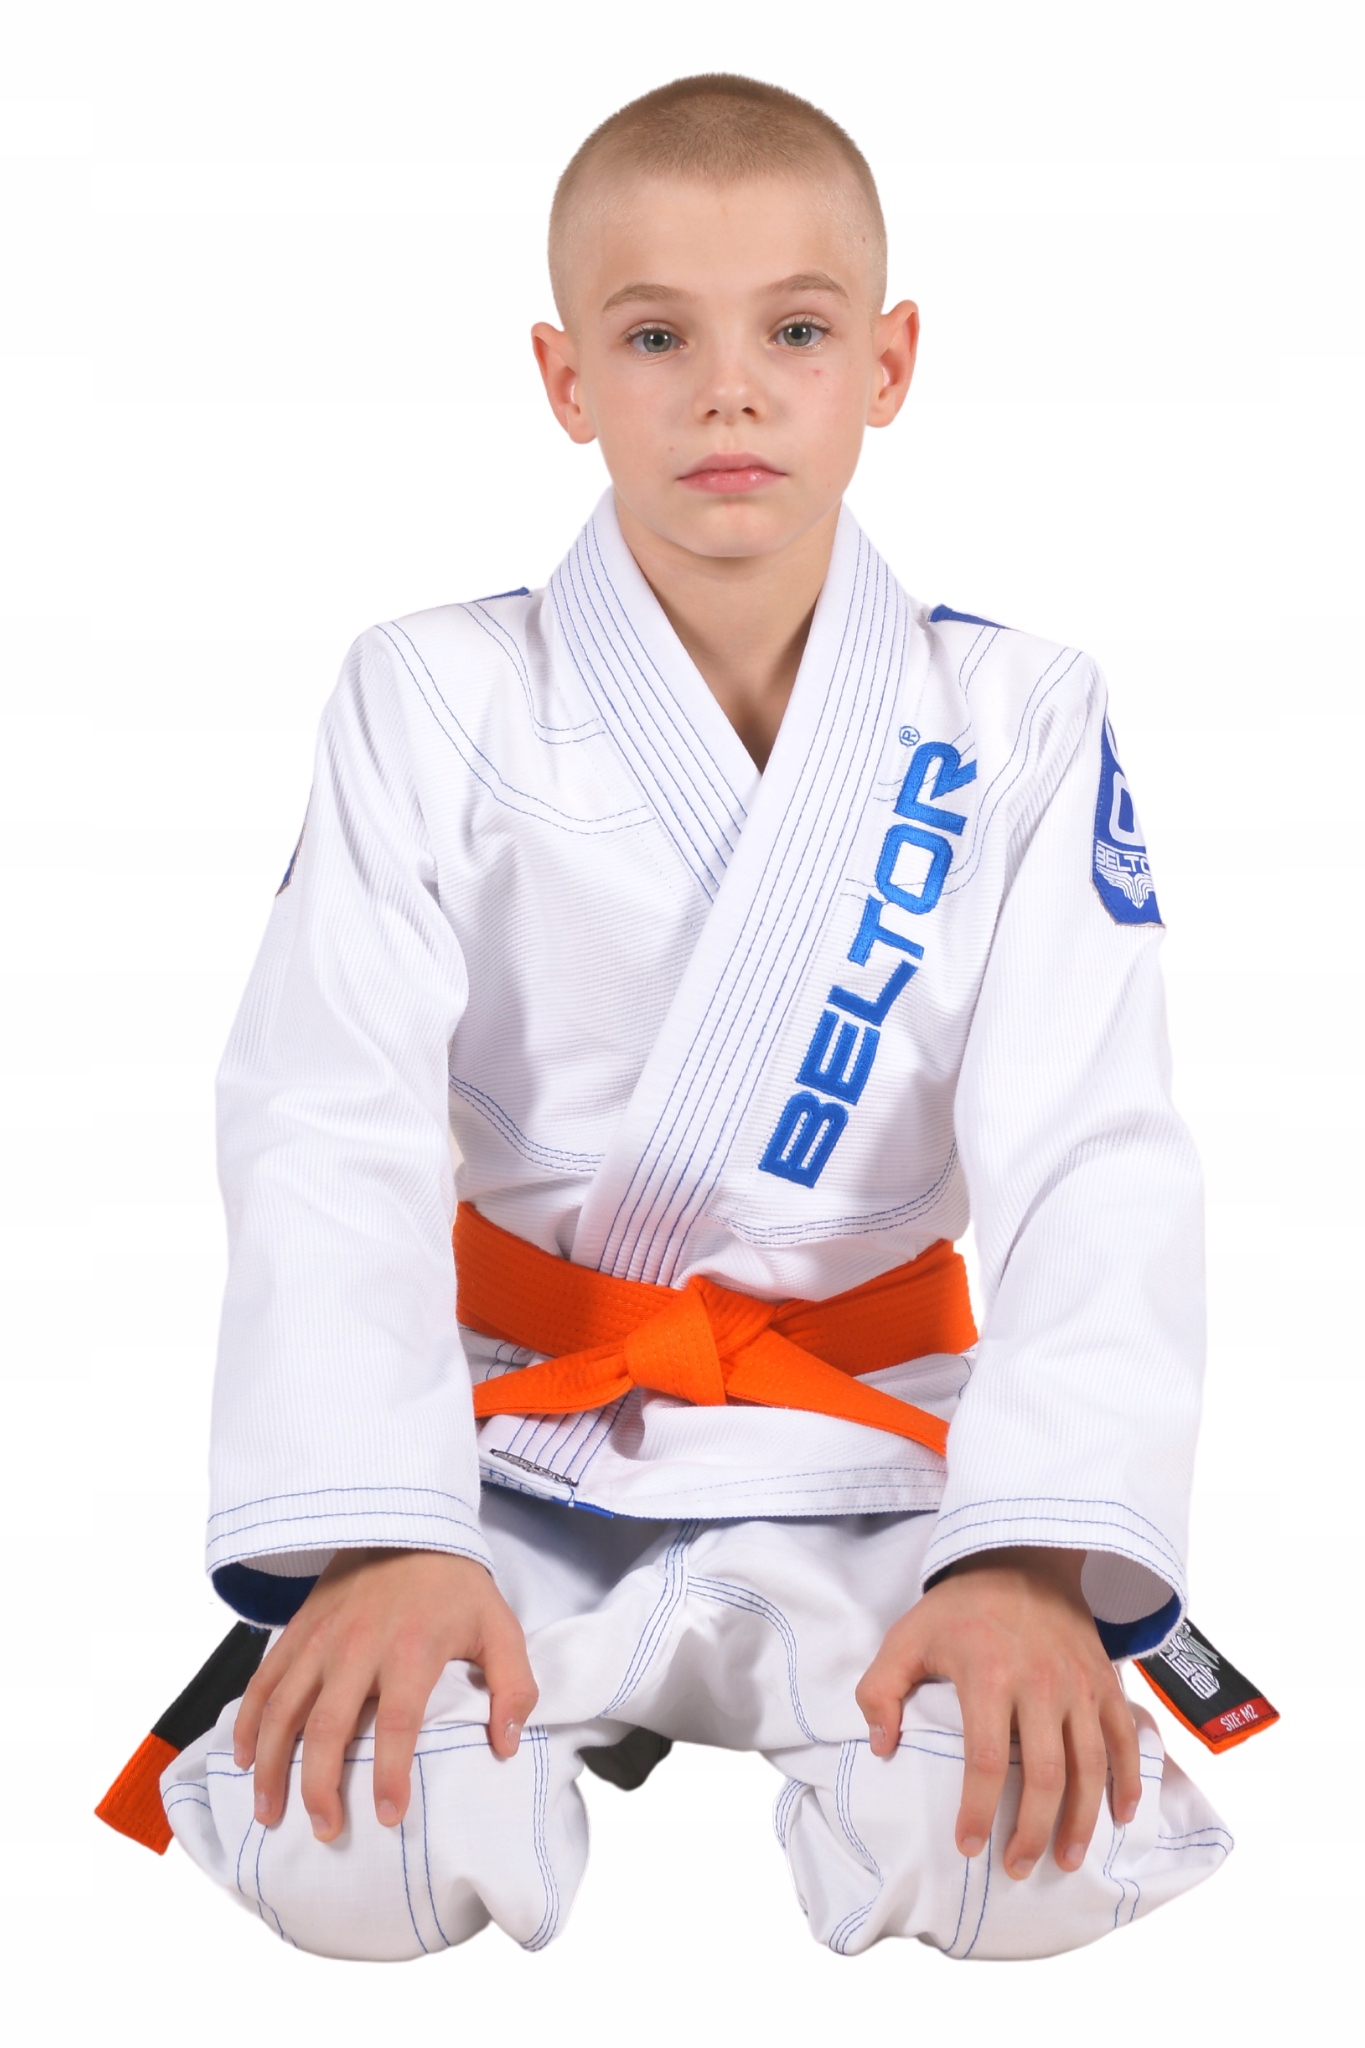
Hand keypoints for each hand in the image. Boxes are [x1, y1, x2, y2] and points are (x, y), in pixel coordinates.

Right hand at [233, 1548, 537, 1841]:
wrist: (408, 1521)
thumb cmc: (456, 1584)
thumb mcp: (500, 1627)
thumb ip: (513, 1687)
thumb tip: (506, 1746)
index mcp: (411, 1649)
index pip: (396, 1724)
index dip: (389, 1775)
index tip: (389, 1817)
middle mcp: (358, 1646)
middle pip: (328, 1727)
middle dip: (320, 1787)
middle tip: (324, 1829)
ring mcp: (321, 1638)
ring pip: (284, 1710)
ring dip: (272, 1765)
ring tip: (270, 1811)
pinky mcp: (298, 1629)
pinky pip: (264, 1680)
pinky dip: (248, 1721)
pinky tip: (244, 1757)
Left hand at [854, 1547, 1140, 1879]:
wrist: (1021, 1558)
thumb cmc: (959, 1608)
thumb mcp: (906, 1637)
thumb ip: (880, 1691)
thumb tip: (882, 1748)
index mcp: (989, 1675)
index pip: (987, 1760)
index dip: (979, 1810)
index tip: (969, 1846)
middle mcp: (1041, 1683)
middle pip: (1046, 1774)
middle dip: (1034, 1831)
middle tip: (1016, 1867)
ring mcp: (1079, 1683)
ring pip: (1091, 1765)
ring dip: (1082, 1820)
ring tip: (1066, 1861)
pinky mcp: (1105, 1681)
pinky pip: (1126, 1737)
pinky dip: (1128, 1781)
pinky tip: (1118, 1816)